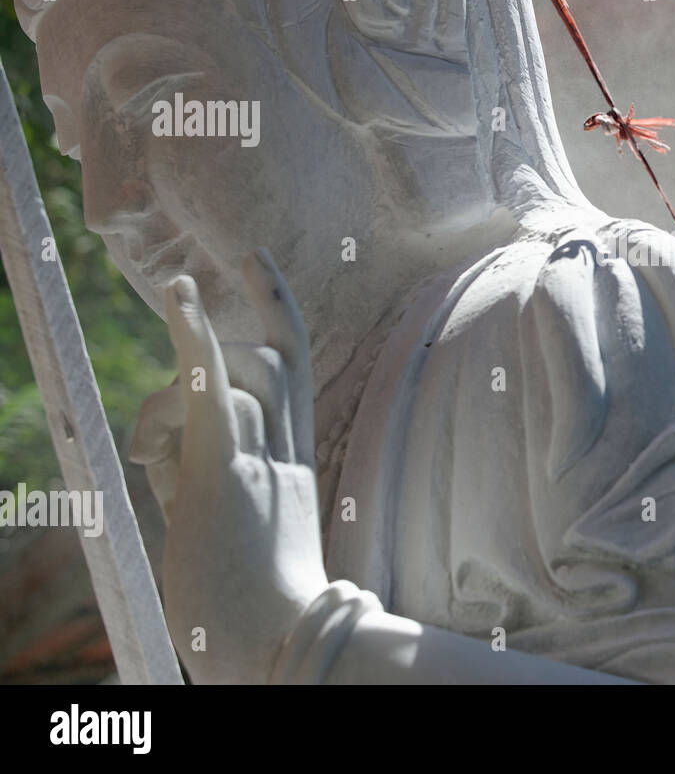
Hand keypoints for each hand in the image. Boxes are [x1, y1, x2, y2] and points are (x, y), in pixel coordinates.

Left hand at [148, 249, 328, 682]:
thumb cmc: (254, 617)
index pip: (287, 366)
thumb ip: (200, 480)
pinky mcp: (224, 468)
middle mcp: (284, 448)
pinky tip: (182, 294)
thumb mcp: (227, 532)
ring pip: (232, 374)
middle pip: (270, 359)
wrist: (277, 648)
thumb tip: (159, 445)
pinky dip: (195, 336)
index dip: (275, 306)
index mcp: (290, 462)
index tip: (256, 260)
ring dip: (174, 395)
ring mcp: (259, 455)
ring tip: (150, 456)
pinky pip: (211, 386)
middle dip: (228, 336)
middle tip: (172, 364)